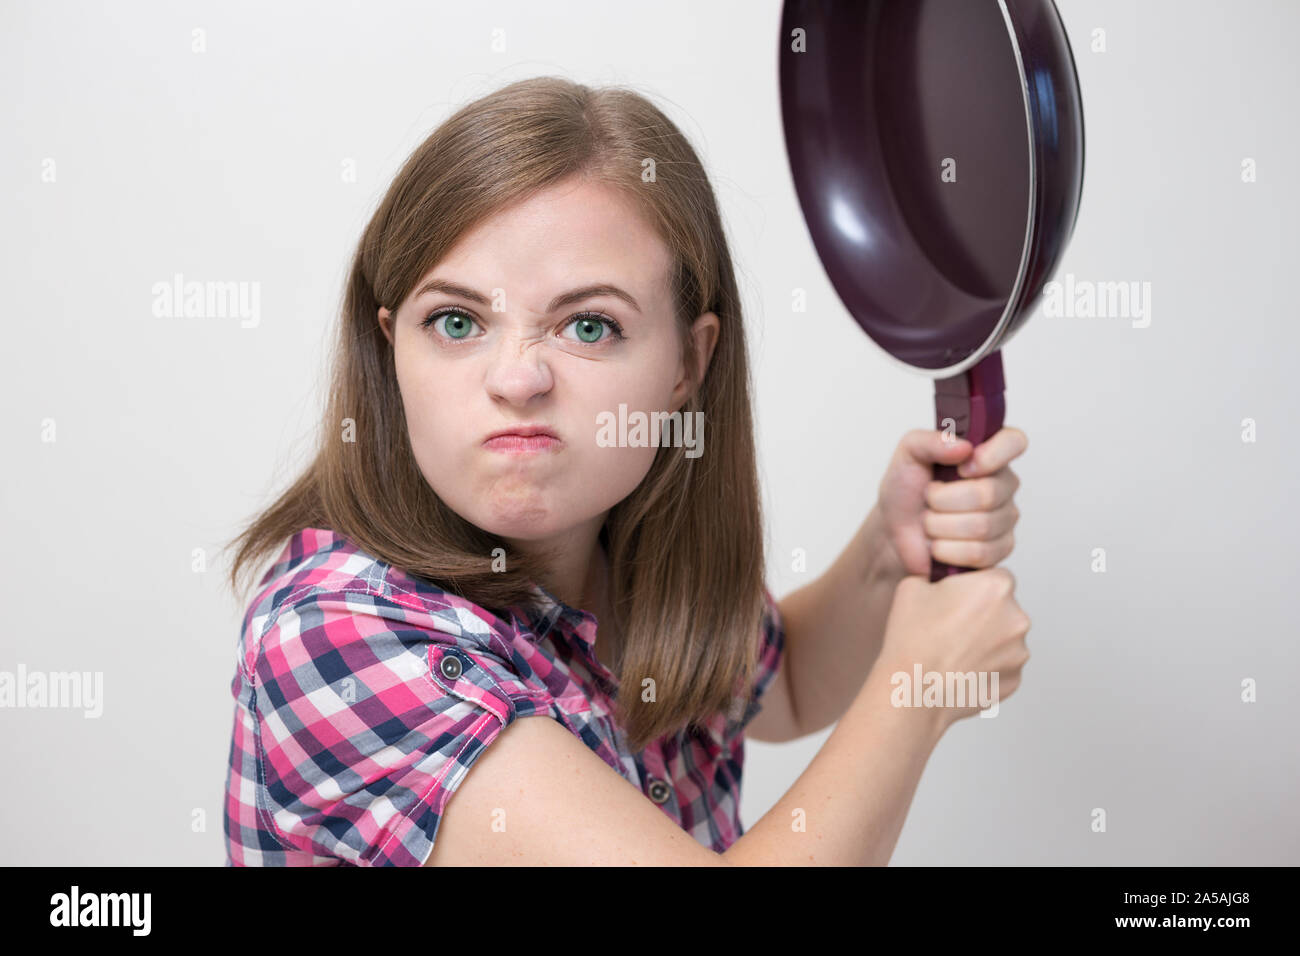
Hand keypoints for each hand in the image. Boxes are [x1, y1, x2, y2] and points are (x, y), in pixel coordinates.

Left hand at [876, 426, 1027, 575]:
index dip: (992, 455)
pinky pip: (980, 553)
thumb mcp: (908, 454)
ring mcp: (1005, 518)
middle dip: (943, 500)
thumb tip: (964, 447)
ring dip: (940, 526)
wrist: (895, 529)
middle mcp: (1003, 483)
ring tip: (930, 520)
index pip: (1014, 442)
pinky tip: (938, 544)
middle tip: (929, 498)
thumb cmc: (906, 488)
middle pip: (988, 494)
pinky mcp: (999, 550)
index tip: (962, 468)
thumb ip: (930, 441)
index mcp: (987, 452)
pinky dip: (948, 550)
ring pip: (982, 526)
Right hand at [877, 567, 1031, 729]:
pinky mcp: (1014, 680)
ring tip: (951, 651)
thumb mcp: (912, 585)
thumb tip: (941, 576)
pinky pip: (1002, 666)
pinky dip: (985, 666)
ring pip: (1003, 638)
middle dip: (982, 613)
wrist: (914, 692)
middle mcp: (1017, 617)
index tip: (956, 598)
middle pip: (1003, 607)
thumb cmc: (912, 639)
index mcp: (996, 587)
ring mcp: (1019, 652)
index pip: (995, 575)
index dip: (974, 585)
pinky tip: (958, 669)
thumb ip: (937, 573)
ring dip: (984, 641)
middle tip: (949, 626)